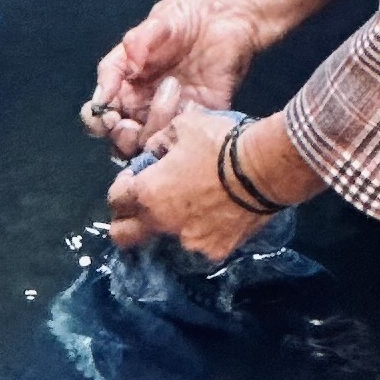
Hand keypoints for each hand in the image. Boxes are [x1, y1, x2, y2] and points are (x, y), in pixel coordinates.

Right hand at [82, 0, 270, 160]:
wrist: (227, 17)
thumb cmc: (186, 16)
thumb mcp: (159, 21)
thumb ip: (139, 40)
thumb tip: (131, 63)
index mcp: (125, 82)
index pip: (100, 109)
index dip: (96, 117)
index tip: (106, 114)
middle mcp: (143, 103)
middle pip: (120, 135)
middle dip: (119, 135)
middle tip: (127, 125)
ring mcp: (170, 113)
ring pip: (149, 142)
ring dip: (150, 131)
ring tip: (169, 97)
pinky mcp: (198, 118)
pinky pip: (184, 138)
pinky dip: (181, 132)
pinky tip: (189, 109)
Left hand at [105, 105, 259, 265]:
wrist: (264, 168)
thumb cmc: (219, 142)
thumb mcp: (183, 127)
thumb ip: (159, 143)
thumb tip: (154, 153)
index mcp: (147, 194)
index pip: (116, 199)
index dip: (122, 185)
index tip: (136, 176)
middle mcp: (162, 224)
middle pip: (123, 236)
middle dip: (125, 222)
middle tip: (142, 205)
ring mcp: (189, 242)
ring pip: (164, 241)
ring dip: (167, 226)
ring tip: (188, 207)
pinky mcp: (215, 252)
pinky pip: (199, 244)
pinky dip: (201, 232)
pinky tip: (214, 215)